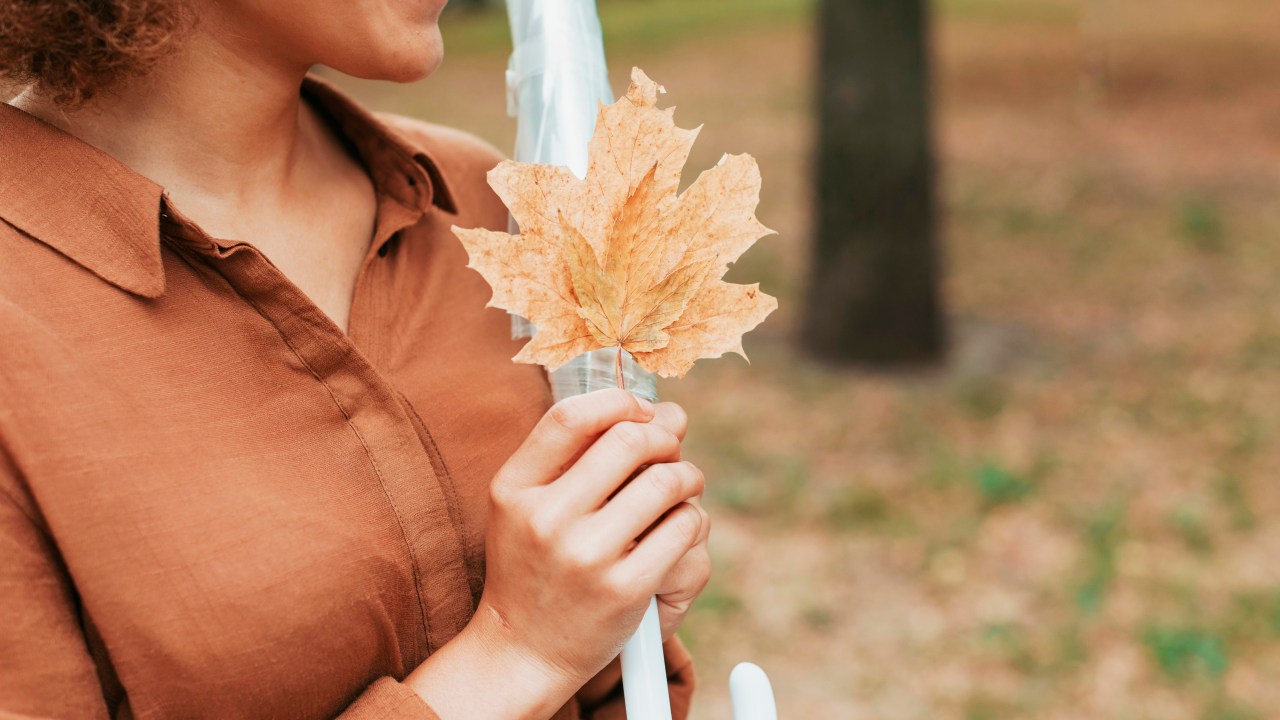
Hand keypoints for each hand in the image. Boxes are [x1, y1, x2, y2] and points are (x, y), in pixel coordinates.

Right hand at [408, 389, 710, 717]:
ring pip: (667, 482)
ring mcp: (587, 556)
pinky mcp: (626, 589)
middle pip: (629, 441)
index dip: (619, 401)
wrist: (523, 651)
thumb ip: (580, 453)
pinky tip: (679, 526)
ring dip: (687, 476)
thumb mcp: (527, 503)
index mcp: (515, 489)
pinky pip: (684, 527)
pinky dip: (692, 518)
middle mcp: (546, 519)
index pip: (572, 417)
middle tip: (669, 453)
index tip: (641, 411)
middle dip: (663, 438)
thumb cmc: (534, 564)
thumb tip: (670, 411)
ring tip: (682, 487)